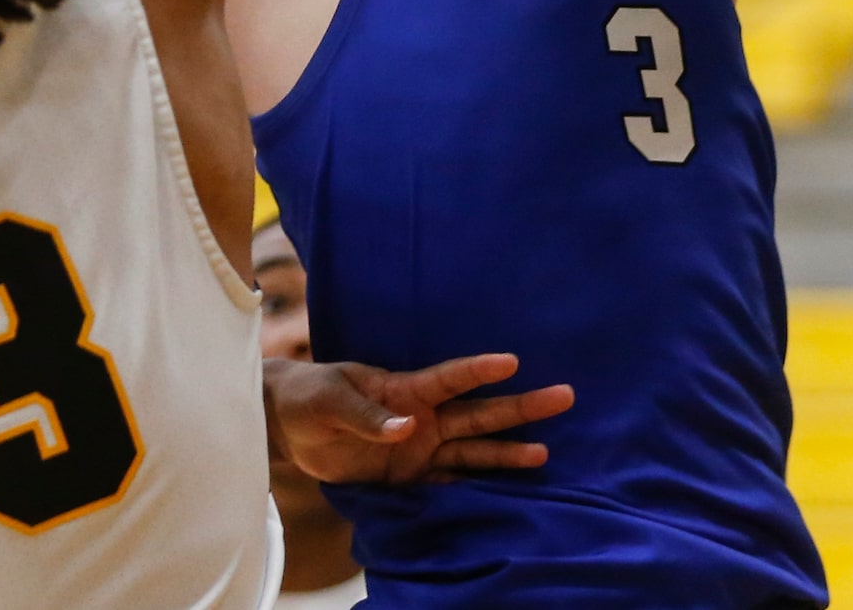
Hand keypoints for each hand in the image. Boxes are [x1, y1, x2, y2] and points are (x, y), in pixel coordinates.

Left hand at [266, 352, 572, 485]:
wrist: (289, 427)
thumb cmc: (310, 398)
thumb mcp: (332, 401)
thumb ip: (369, 415)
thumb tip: (407, 427)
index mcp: (405, 388)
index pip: (450, 378)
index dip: (479, 370)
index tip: (512, 360)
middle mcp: (423, 417)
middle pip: (479, 412)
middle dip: (520, 406)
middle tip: (564, 395)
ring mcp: (420, 447)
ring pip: (474, 449)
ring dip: (508, 450)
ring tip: (547, 452)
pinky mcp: (410, 477)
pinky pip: (449, 483)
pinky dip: (476, 488)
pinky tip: (505, 491)